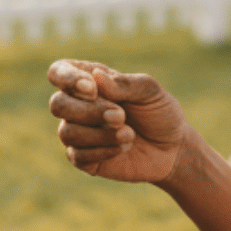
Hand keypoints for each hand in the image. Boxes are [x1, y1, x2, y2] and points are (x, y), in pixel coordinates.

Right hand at [47, 59, 187, 183]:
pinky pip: (77, 156)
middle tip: (120, 115)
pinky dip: (103, 151)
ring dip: (100, 134)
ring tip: (129, 134)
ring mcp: (78, 133)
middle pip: (57, 104)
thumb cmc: (159, 112)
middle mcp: (77, 105)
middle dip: (89, 111)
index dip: (67, 79)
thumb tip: (95, 76)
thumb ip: (124, 83)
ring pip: (67, 132)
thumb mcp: (150, 92)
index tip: (92, 90)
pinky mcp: (83, 159)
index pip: (59, 72)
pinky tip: (124, 147)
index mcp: (89, 81)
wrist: (172, 148)